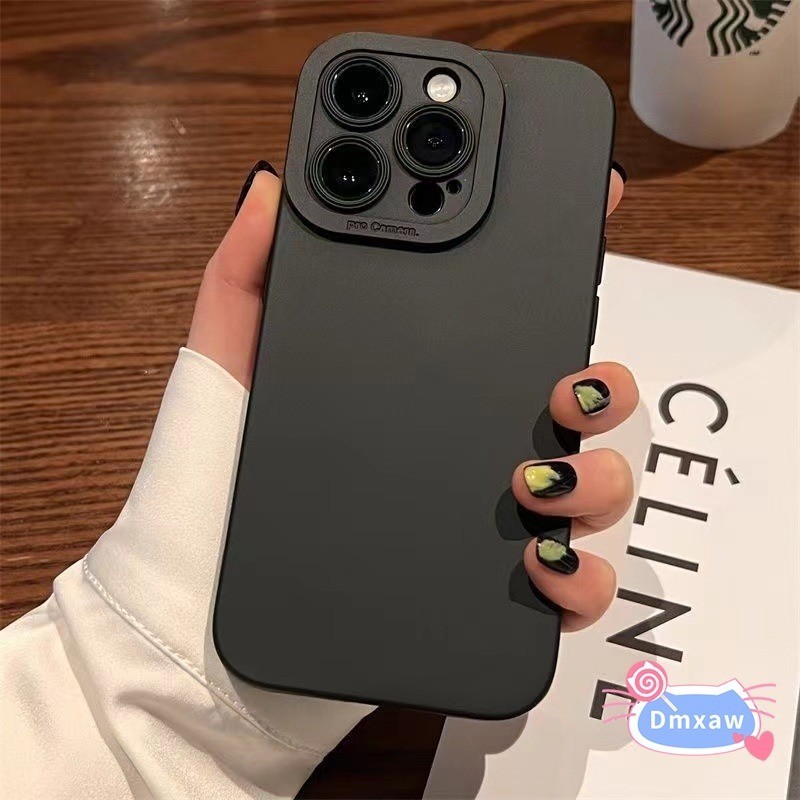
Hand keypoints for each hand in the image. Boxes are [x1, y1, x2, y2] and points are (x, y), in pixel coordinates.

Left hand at [188, 161, 634, 632]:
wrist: (200, 621)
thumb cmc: (208, 488)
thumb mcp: (225, 368)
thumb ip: (245, 276)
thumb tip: (274, 186)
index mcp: (421, 383)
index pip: (509, 320)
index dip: (561, 268)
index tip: (595, 210)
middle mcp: (467, 446)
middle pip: (577, 403)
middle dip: (605, 382)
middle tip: (565, 385)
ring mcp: (487, 522)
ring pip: (596, 489)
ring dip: (597, 478)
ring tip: (533, 480)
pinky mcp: (488, 597)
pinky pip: (570, 587)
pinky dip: (579, 576)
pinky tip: (540, 560)